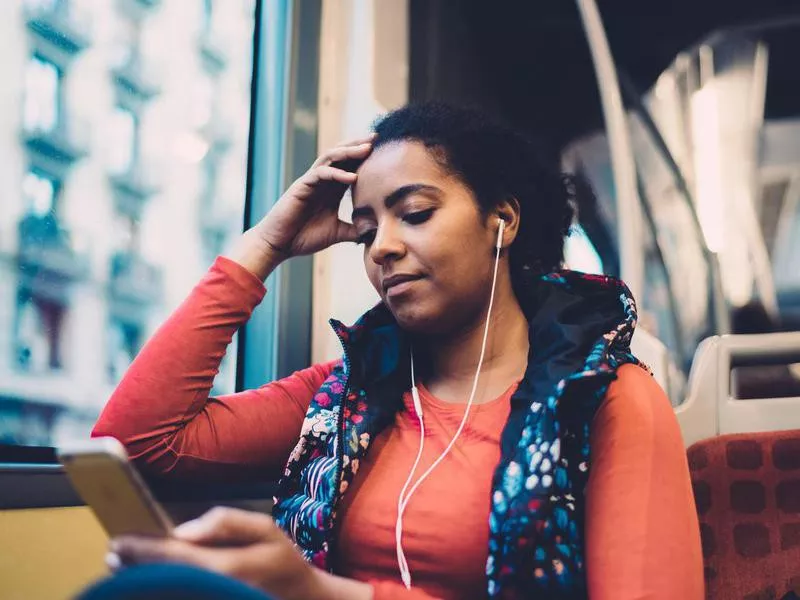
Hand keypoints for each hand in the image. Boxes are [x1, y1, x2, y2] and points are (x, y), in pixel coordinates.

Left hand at [108, 507, 368, 599]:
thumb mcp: (265, 529)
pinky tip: (149, 579)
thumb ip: (225, 522)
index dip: (144, 549)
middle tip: (114, 552)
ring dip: (143, 580)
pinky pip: (181, 596)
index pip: (175, 557)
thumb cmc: (281, 561)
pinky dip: (162, 588)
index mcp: (229, 568)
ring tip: (123, 564)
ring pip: (169, 592)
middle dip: (136, 566)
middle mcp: (215, 592)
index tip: (119, 539)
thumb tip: (183, 530)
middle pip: (164, 579)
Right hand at [254, 135, 374, 260]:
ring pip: (331, 158)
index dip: (366, 158)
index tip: (385, 151)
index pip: (351, 167)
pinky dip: (336, 173)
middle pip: (342, 155)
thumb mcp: (337, 233)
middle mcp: (322, 181)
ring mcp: (311, 181)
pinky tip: (352, 177)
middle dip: (359, 145)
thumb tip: (373, 233)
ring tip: (367, 148)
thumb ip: (354, 230)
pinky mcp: (301, 186)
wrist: (280, 245)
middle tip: (377, 138)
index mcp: (332, 189)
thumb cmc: (304, 237)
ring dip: (349, 152)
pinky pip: (320, 173)